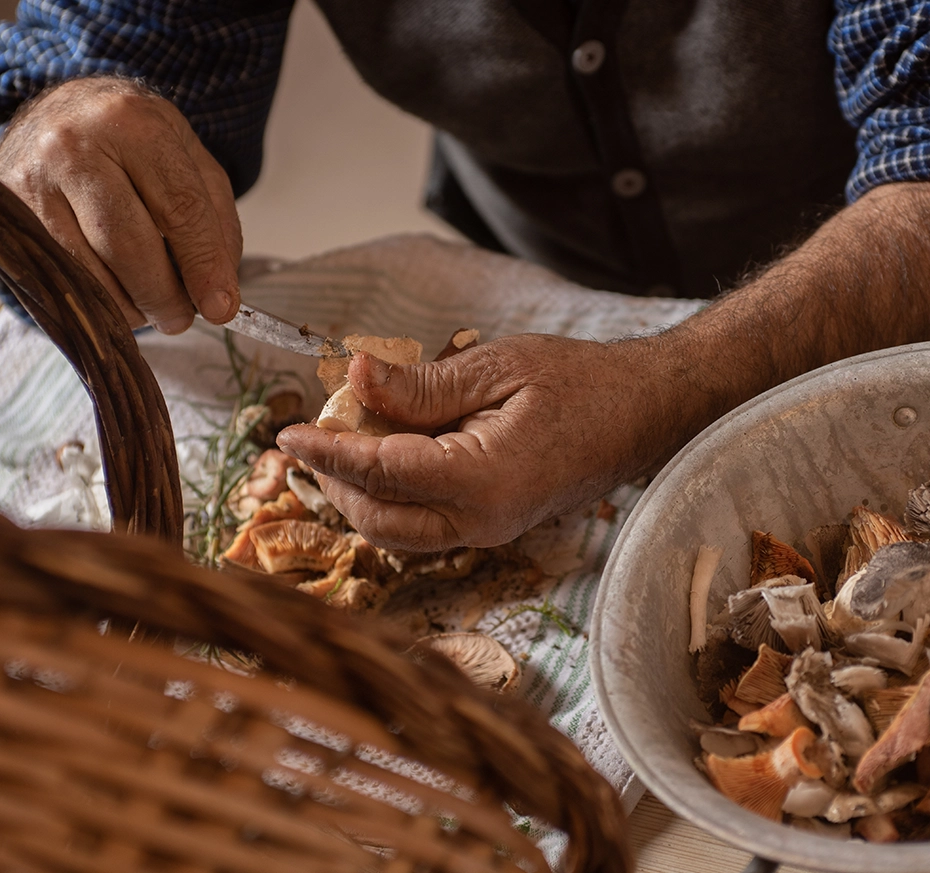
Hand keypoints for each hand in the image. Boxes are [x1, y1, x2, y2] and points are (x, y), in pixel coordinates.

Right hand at [0, 76, 241, 332]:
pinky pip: (60, 275)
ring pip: (89, 270)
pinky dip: (96, 300)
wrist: (64, 113)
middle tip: (182, 318)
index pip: (179, 209)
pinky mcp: (9, 210)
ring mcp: (32, 178)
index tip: (221, 309)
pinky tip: (116, 295)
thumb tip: (219, 296)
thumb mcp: (190, 161)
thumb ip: (216, 224)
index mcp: (134, 123)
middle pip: (128, 245)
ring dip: (129, 305)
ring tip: (150, 305)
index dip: (203, 267)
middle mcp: (74, 145)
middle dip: (163, 296)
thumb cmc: (135, 142)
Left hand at [277, 334, 680, 550]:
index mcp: (485, 480)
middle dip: (336, 481)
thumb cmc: (582, 382)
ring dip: (361, 494)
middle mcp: (484, 521)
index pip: (381, 473)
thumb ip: (421, 384)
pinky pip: (425, 526)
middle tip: (316, 429)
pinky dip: (393, 497)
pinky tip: (388, 455)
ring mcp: (491, 531)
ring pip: (399, 532)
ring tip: (347, 440)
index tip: (285, 431)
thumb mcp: (497, 367)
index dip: (326, 452)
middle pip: (379, 519)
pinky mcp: (494, 527)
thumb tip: (352, 379)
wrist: (643, 412)